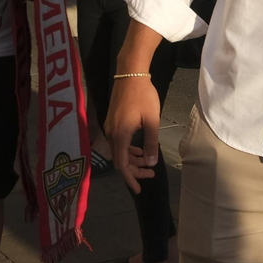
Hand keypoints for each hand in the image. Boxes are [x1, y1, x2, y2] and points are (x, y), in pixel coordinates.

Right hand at [105, 78, 161, 194]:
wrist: (130, 73)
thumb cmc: (143, 96)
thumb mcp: (151, 120)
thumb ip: (150, 143)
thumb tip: (150, 163)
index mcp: (120, 135)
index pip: (122, 164)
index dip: (130, 178)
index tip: (138, 189)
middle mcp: (111, 134)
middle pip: (120, 160)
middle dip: (134, 170)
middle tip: (150, 175)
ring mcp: (110, 128)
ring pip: (119, 151)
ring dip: (132, 160)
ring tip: (148, 164)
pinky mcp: (112, 122)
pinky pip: (119, 142)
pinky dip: (129, 149)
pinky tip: (139, 150)